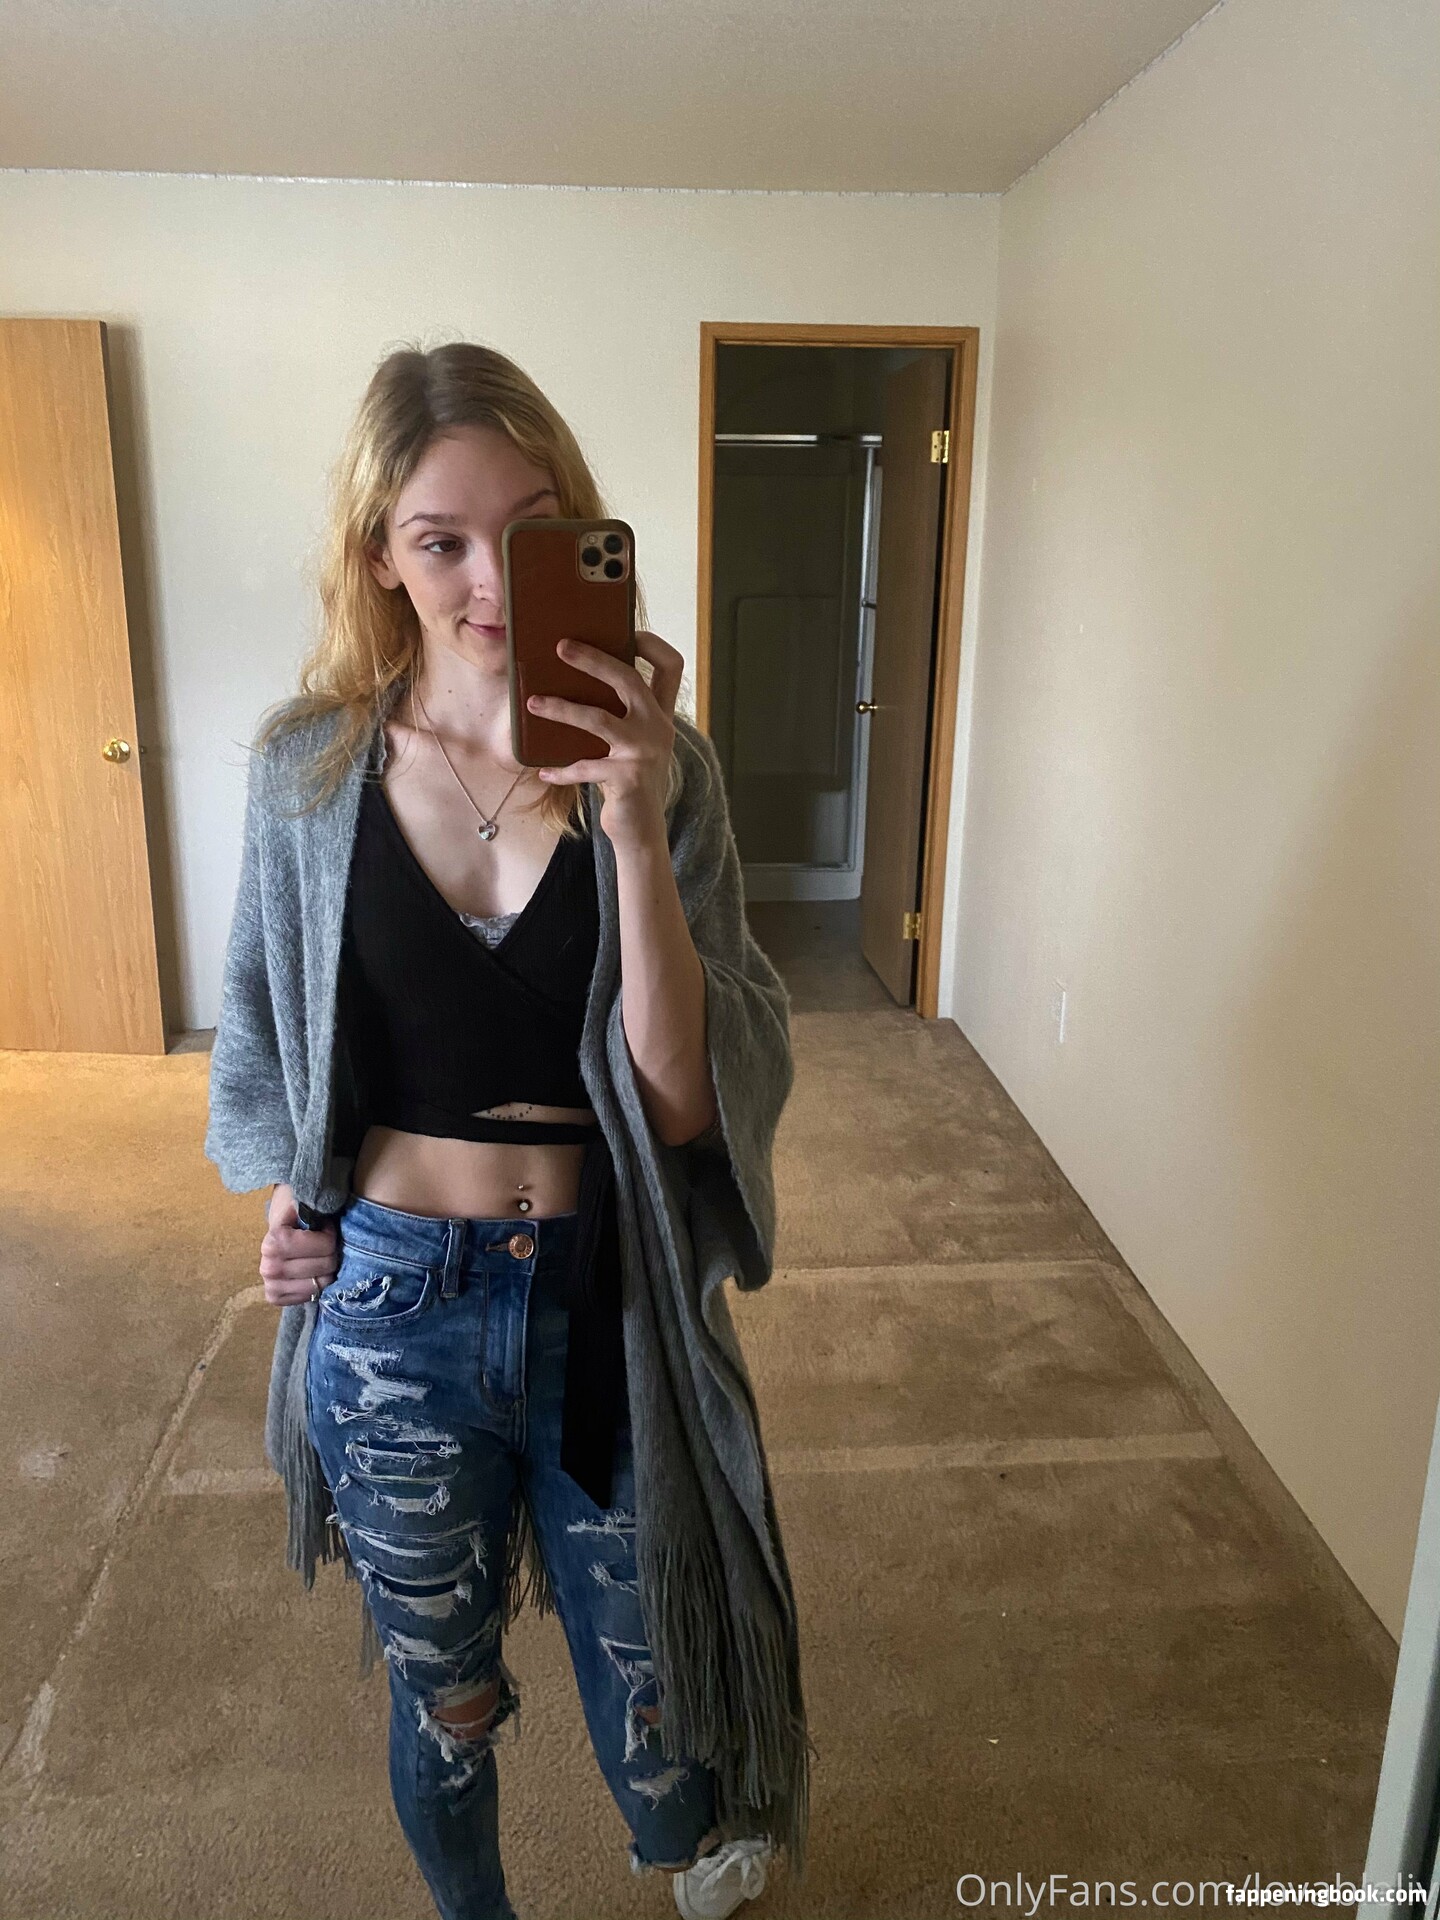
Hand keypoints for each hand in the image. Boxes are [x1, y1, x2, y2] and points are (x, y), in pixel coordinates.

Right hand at [260, 1183, 339, 1307]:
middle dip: (331, 1252)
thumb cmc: (297, 1214)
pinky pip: (309, 1297)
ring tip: (317, 1257)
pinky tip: (311, 1272)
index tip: (323, 1227)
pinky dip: (316, 1285)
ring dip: (326, 1270)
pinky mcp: (274, 1297)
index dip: (330, 1235)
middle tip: (322, 1244)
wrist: (278, 1228)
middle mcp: (268, 1266)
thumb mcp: (305, 1203)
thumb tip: (311, 1208)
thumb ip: (312, 1205)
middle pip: (326, 1265)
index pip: (326, 1245)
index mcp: (275, 1241)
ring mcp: (270, 1284)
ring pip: (321, 1284)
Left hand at [527, 629, 683, 846]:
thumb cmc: (628, 780)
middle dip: (593, 659)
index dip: (652, 643)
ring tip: (533, 703)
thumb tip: (573, 681)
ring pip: (597, 719)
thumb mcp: (632, 743)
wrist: (641, 831)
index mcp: (662, 714)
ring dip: (561, 709)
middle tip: (560, 647)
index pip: (671, 666)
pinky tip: (543, 772)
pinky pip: (583, 766)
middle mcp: (658, 728)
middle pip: (628, 680)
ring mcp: (644, 753)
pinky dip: (561, 769)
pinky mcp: (626, 778)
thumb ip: (619, 715)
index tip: (626, 631)